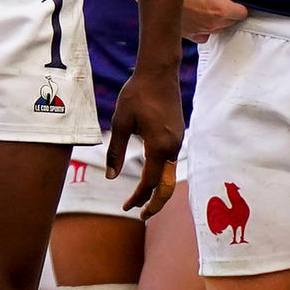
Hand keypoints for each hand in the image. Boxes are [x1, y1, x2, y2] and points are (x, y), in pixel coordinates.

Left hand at [107, 61, 185, 218]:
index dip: (138, 197)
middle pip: (167, 185)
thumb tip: (110, 177)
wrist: (159, 72)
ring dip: (158, 190)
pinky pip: (171, 162)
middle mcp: (174, 146)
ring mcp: (179, 141)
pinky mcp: (178, 135)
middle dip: (156, 203)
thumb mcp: (120, 123)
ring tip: (143, 201)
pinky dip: (162, 175)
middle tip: (141, 216)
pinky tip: (150, 179)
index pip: (150, 182)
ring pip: (171, 175)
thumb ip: (115, 152)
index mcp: (159, 146)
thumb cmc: (136, 94)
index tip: (126, 207)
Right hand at [182, 0, 249, 39]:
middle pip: (232, 22)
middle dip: (230, 12)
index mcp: (223, 10)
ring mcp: (202, 31)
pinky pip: (204, 36)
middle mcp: (214, 24)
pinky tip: (200, 19)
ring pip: (219, 29)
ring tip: (209, 7)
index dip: (241, 5)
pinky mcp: (190, 35)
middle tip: (222, 0)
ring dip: (218, 21)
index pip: (243, 13)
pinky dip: (204, 29)